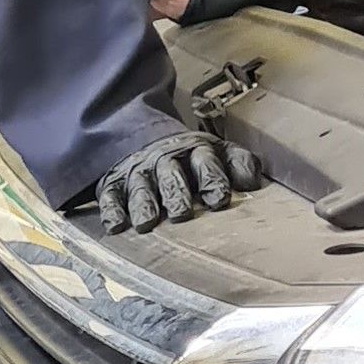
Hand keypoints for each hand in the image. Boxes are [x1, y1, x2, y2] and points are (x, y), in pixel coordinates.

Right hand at [94, 127, 262, 233]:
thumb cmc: (186, 158)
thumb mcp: (216, 152)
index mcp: (195, 151)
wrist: (140, 138)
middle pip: (171, 175)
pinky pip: (109, 196)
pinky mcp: (112, 184)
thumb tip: (254, 184)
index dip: (212, 179)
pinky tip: (116, 225)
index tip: (219, 199)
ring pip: (141, 187)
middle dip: (176, 194)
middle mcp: (165, 160)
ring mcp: (138, 172)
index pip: (205, 162)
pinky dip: (111, 210)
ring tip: (147, 223)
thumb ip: (238, 164)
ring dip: (144, 204)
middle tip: (181, 213)